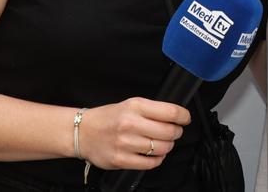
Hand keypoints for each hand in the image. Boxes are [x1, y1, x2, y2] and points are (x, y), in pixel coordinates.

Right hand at [76, 97, 190, 170]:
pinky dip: (157, 159)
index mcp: (135, 106)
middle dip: (176, 132)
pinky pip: (150, 163)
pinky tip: (153, 154)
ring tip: (162, 143)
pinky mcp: (121, 160)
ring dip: (167, 146)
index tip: (185, 119)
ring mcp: (125, 143)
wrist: (82, 132)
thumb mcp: (130, 104)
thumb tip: (176, 116)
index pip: (171, 111)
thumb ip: (152, 110)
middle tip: (173, 132)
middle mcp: (130, 124)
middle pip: (169, 131)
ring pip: (162, 148)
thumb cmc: (108, 118)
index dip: (184, 116)